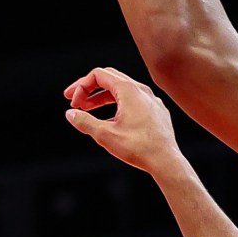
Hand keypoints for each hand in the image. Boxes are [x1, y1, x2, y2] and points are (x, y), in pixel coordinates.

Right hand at [64, 66, 187, 177]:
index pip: (98, 75)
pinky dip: (117, 105)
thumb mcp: (105, 135)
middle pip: (109, 78)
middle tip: (75, 102)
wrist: (166, 161)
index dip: (80, 86)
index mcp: (128, 90)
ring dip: (102, 97)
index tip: (72, 102)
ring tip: (88, 110)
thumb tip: (71, 114)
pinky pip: (134, 100)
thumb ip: (84, 122)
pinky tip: (111, 120)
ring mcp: (151, 99)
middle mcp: (141, 90)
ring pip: (122, 90)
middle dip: (89, 89)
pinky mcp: (157, 111)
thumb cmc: (139, 147)